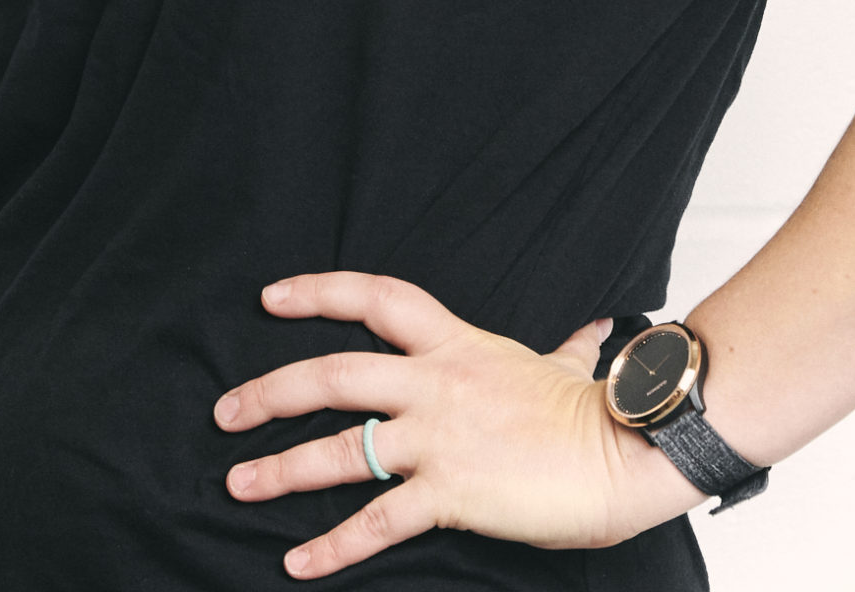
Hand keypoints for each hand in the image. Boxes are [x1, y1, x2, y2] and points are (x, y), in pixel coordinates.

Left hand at [212, 272, 703, 577]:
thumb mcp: (567, 367)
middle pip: (331, 374)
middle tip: (226, 412)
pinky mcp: (450, 493)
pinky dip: (333, 545)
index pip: (375, 299)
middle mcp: (435, 385)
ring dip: (281, 468)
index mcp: (456, 345)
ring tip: (237, 482)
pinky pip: (378, 521)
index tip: (271, 298)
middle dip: (269, 392)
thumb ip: (565, 349)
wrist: (628, 451)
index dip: (318, 292)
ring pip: (340, 448)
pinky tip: (298, 562)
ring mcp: (438, 438)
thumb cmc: (598, 413)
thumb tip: (592, 332)